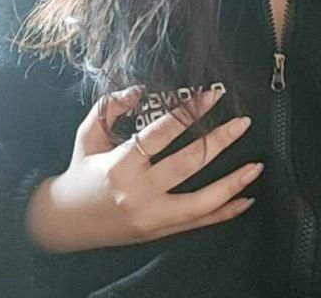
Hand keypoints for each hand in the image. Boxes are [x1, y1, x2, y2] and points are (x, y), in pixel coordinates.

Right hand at [25, 86, 261, 252]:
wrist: (64, 224)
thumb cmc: (79, 173)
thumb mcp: (87, 134)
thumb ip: (111, 107)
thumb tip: (140, 89)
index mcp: (121, 164)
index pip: (162, 133)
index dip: (189, 112)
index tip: (212, 95)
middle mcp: (139, 191)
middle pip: (188, 164)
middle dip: (220, 141)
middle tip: (243, 123)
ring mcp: (152, 216)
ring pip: (201, 201)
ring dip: (232, 182)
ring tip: (256, 165)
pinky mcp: (159, 232)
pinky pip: (199, 223)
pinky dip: (225, 212)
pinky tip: (246, 199)